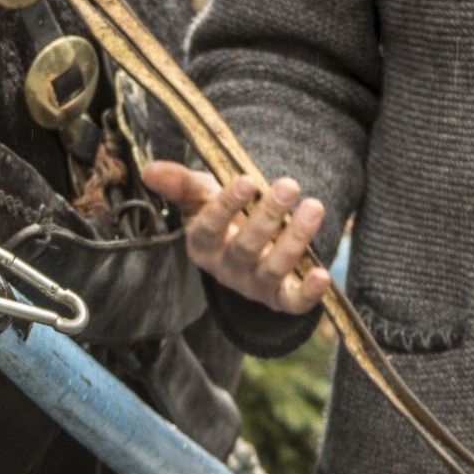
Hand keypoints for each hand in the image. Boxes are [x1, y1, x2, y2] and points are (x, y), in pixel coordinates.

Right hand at [142, 162, 330, 314]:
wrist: (248, 246)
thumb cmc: (222, 214)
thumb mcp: (200, 195)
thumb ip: (179, 183)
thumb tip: (149, 170)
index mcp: (203, 244)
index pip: (210, 226)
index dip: (227, 205)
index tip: (247, 181)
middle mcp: (227, 269)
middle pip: (245, 247)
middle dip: (268, 216)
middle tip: (288, 185)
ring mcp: (254, 286)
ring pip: (272, 270)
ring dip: (295, 241)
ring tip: (314, 208)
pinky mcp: (281, 299)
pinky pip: (294, 303)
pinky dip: (309, 294)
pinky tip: (324, 275)